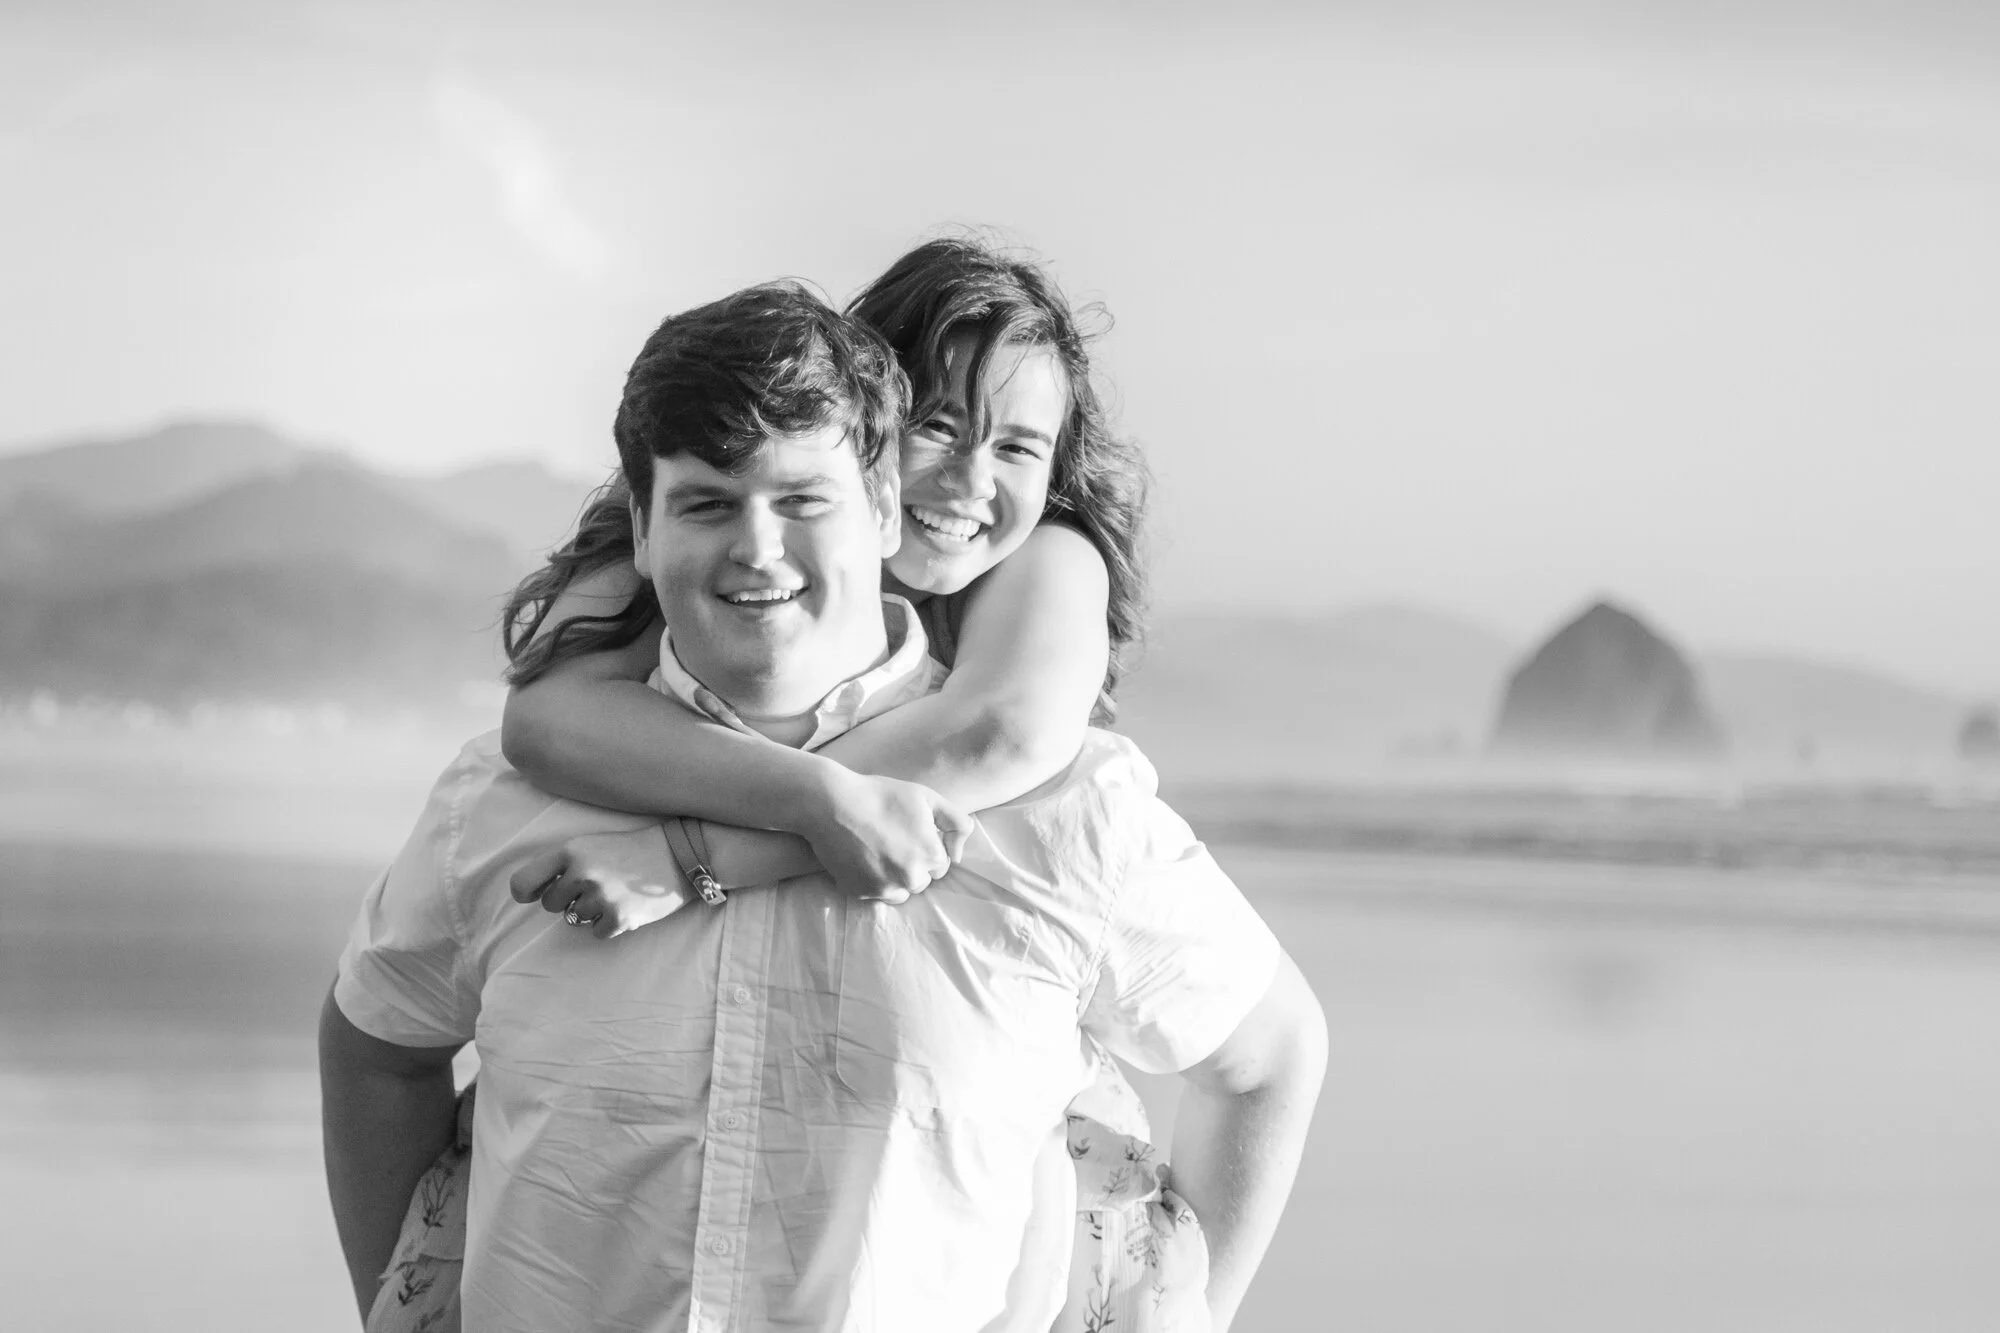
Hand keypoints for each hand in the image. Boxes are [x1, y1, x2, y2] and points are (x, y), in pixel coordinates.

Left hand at [509, 826, 691, 939]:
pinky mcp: (618, 917)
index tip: (534, 895)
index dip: (527, 893)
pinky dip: (609, 924)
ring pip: (574, 919)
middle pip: (551, 905)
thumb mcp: (592, 844)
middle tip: (596, 886)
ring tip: (616, 893)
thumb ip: (562, 864)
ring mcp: (600, 897)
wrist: (679, 855)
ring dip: (591, 912)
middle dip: (568, 900)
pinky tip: (626, 905)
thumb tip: (536, 894)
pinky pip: (596, 932)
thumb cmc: (632, 849)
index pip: (523, 882)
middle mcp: (582, 873)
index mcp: (570, 850)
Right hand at [806, 770, 975, 903]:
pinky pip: (875, 894)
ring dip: (895, 877)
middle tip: (892, 841)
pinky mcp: (860, 893)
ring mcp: (884, 888)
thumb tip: (958, 855)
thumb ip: (957, 823)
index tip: (910, 833)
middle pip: (922, 880)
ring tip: (879, 851)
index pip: (940, 864)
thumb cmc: (882, 796)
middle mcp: (911, 878)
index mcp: (931, 856)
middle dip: (913, 865)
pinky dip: (872, 880)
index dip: (927, 847)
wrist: (832, 803)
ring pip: (901, 891)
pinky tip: (863, 857)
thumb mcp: (928, 798)